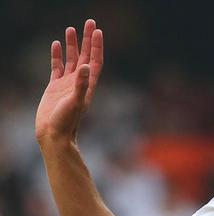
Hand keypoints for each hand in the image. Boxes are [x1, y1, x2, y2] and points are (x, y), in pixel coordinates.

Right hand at [35, 19, 103, 143]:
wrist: (54, 134)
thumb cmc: (67, 121)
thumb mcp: (75, 101)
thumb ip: (80, 84)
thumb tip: (84, 66)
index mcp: (88, 85)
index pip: (95, 60)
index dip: (97, 46)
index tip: (98, 31)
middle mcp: (80, 82)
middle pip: (85, 56)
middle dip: (87, 39)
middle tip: (89, 22)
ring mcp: (67, 84)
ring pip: (71, 59)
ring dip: (72, 45)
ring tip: (71, 29)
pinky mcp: (55, 86)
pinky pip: (57, 66)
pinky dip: (57, 55)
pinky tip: (57, 44)